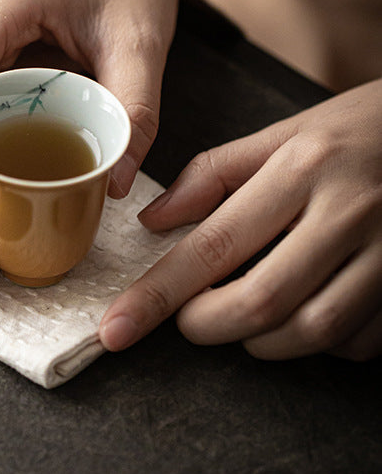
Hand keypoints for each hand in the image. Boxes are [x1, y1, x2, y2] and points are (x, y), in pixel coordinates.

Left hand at [100, 80, 381, 359]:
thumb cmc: (361, 129)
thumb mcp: (287, 133)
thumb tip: (152, 220)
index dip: (157, 295)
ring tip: (247, 317)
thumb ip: (214, 175)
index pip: (214, 244)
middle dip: (208, 325)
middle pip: (260, 301)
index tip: (116, 327)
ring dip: (263, 342)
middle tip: (191, 320)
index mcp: (304, 167)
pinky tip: (309, 313)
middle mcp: (349, 210)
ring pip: (311, 332)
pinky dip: (322, 344)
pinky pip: (358, 342)